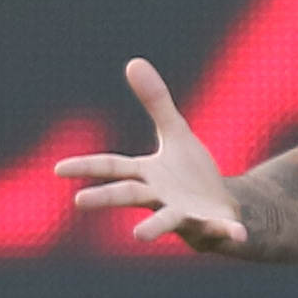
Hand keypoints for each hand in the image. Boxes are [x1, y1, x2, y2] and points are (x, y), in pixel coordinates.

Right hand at [54, 56, 241, 250]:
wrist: (221, 208)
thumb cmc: (190, 173)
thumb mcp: (176, 133)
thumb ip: (156, 102)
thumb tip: (134, 62)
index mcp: (147, 174)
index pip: (112, 167)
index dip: (85, 166)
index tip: (57, 170)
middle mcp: (159, 197)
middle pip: (129, 194)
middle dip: (106, 197)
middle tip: (79, 201)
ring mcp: (183, 215)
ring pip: (166, 221)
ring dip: (153, 228)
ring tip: (138, 236)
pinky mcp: (211, 227)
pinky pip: (221, 231)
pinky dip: (229, 232)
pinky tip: (240, 233)